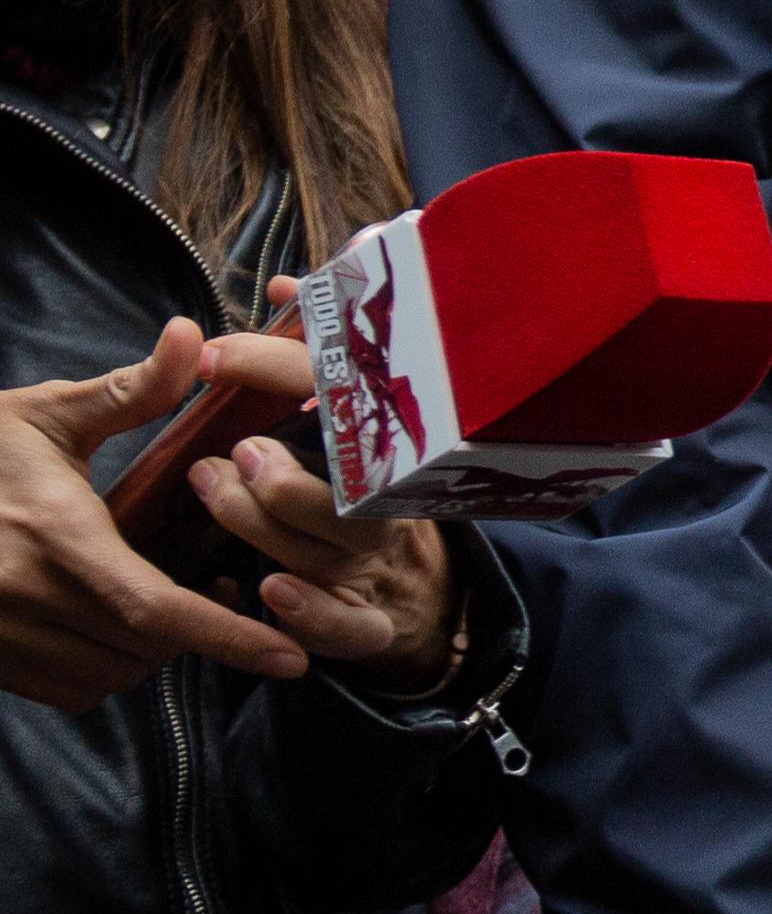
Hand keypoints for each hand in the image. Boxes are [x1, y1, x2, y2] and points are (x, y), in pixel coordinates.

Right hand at [0, 322, 317, 704]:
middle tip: (212, 590)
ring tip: (156, 604)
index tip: (288, 656)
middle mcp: (20, 592)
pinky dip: (102, 671)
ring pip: (110, 676)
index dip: (227, 636)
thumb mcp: (48, 414)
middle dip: (193, 629)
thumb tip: (196, 337)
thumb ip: (132, 390)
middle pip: (143, 646)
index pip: (154, 605)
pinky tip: (105, 626)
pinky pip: (70, 690)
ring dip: (147, 653)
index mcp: (53, 533)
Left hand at [186, 280, 455, 686]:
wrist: (416, 587)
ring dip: (270, 525)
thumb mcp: (343, 412)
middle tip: (236, 453)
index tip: (213, 357)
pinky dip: (313, 614)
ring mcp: (377, 565)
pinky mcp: (369, 622)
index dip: (276, 370)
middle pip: (350, 492)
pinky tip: (270, 593)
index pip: (341, 397)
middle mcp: (390, 504)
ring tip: (217, 491)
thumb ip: (310, 353)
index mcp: (388, 445)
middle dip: (286, 469)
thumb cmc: (361, 483)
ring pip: (332, 553)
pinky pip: (351, 627)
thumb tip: (285, 286)